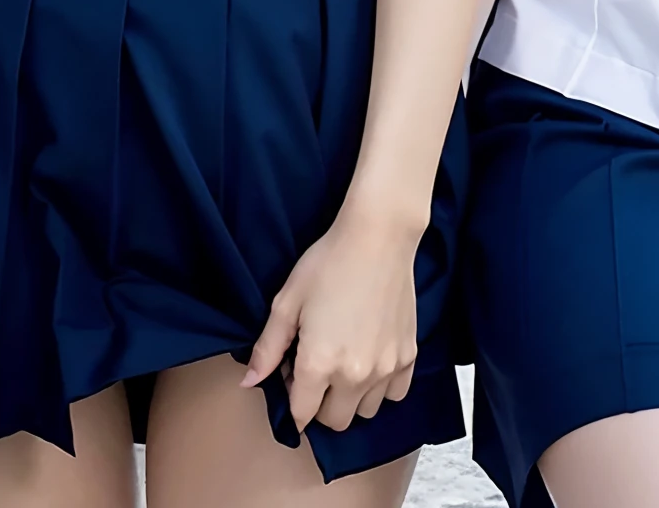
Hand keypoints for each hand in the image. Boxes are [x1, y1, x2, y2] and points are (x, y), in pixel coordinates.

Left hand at [240, 204, 422, 433]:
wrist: (379, 236)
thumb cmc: (327, 263)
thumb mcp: (287, 301)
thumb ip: (267, 348)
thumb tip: (249, 383)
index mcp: (319, 364)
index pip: (301, 415)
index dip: (292, 401)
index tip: (293, 377)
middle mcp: (354, 376)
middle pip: (334, 421)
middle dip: (320, 404)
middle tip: (317, 368)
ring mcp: (385, 368)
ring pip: (365, 412)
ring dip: (351, 398)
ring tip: (346, 362)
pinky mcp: (408, 356)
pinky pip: (394, 394)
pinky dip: (381, 387)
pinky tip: (372, 357)